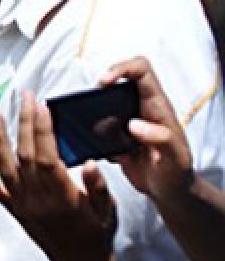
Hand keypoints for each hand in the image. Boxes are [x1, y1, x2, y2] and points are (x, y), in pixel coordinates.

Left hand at [0, 96, 116, 260]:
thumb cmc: (97, 234)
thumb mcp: (108, 211)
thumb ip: (99, 187)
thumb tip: (89, 163)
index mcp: (62, 195)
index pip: (46, 155)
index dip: (42, 129)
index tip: (41, 105)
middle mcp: (36, 197)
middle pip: (25, 153)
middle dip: (24, 122)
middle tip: (24, 96)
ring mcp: (21, 203)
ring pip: (5, 165)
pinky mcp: (13, 208)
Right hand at [99, 58, 194, 204]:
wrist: (169, 192)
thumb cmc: (177, 174)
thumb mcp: (176, 159)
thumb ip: (161, 139)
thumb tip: (134, 124)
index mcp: (156, 106)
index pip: (140, 70)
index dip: (121, 68)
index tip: (104, 82)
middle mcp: (140, 109)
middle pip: (117, 81)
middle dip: (98, 88)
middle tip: (86, 103)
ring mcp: (126, 122)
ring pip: (103, 103)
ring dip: (89, 110)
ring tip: (82, 124)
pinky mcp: (115, 136)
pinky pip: (96, 124)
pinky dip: (87, 129)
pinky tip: (89, 144)